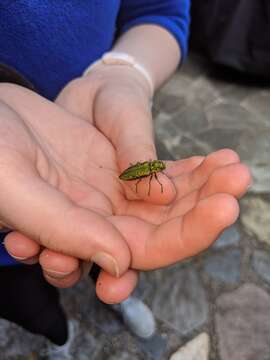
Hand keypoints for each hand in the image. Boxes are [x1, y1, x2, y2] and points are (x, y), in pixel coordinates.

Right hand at [3, 70, 250, 302]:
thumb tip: (123, 261)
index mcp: (74, 239)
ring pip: (165, 201)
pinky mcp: (112, 167)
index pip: (143, 252)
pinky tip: (214, 157)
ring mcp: (107, 195)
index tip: (222, 208)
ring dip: (203, 185)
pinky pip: (156, 173)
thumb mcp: (20, 190)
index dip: (188, 235)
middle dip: (204, 207)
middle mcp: (96, 223)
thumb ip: (67, 229)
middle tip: (239, 178)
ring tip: (235, 165)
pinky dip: (186, 167)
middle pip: (164, 227)